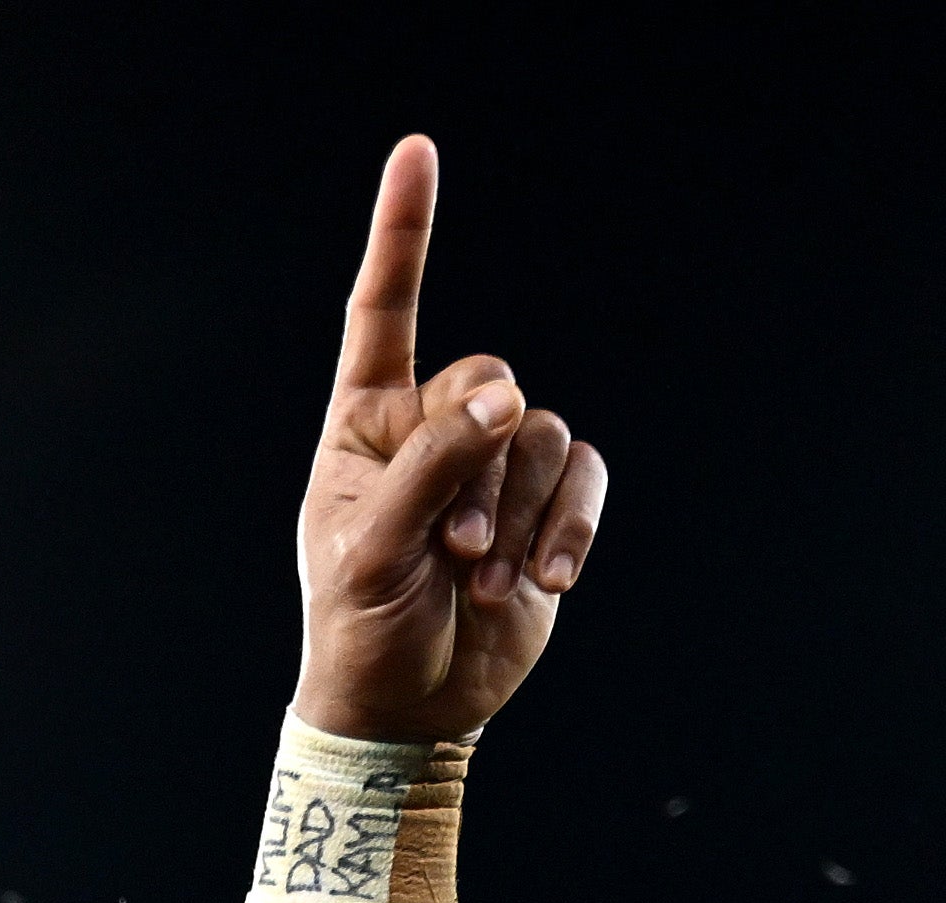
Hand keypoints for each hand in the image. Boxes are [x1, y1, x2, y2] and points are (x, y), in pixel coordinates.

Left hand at [291, 137, 606, 743]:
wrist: (410, 708)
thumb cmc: (362, 629)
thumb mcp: (373, 549)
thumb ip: (432, 468)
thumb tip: (507, 403)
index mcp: (365, 424)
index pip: (382, 314)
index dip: (404, 234)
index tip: (419, 152)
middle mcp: (432, 431)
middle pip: (488, 382)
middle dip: (479, 466)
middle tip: (454, 550)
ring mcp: (492, 469)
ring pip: (539, 434)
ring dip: (520, 512)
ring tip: (484, 582)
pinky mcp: (545, 507)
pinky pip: (583, 475)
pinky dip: (570, 525)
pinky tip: (543, 583)